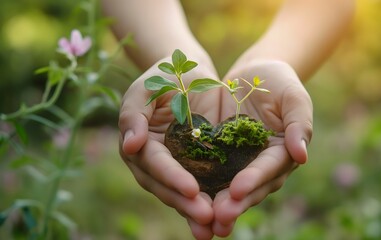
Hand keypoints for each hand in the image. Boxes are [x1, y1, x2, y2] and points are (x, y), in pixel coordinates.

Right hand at [118, 58, 220, 239]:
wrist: (190, 74)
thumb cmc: (163, 77)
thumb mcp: (145, 90)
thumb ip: (134, 115)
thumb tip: (130, 145)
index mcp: (140, 145)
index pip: (154, 164)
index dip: (171, 177)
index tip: (191, 189)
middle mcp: (157, 162)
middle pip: (168, 186)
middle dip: (186, 203)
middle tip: (207, 218)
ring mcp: (178, 166)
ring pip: (184, 193)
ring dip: (198, 211)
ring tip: (216, 228)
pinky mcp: (199, 165)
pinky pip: (205, 185)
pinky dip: (213, 200)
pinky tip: (225, 216)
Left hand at [212, 60, 312, 236]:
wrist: (252, 75)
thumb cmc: (278, 82)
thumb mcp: (293, 96)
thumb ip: (299, 123)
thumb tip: (302, 156)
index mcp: (281, 152)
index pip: (270, 168)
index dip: (254, 179)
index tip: (237, 189)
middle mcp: (260, 164)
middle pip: (250, 187)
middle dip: (235, 203)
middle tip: (219, 216)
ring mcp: (239, 164)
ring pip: (229, 189)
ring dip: (217, 205)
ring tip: (204, 221)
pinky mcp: (219, 158)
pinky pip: (209, 175)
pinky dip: (201, 190)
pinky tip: (188, 202)